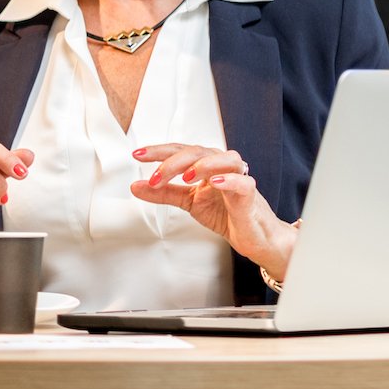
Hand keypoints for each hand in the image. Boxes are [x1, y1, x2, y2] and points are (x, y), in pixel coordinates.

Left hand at [130, 143, 296, 277]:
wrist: (253, 237)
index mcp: (206, 164)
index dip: (159, 151)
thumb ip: (164, 193)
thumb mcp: (188, 202)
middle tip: (154, 177)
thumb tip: (136, 187)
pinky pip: (243, 182)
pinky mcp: (250, 195)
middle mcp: (221, 166)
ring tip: (185, 176)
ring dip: (202, 165)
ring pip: (224, 159)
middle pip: (198, 152)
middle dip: (173, 162)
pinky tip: (214, 182)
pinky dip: (229, 180)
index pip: (180, 151)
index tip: (138, 154)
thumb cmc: (226, 213)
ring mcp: (238, 178)